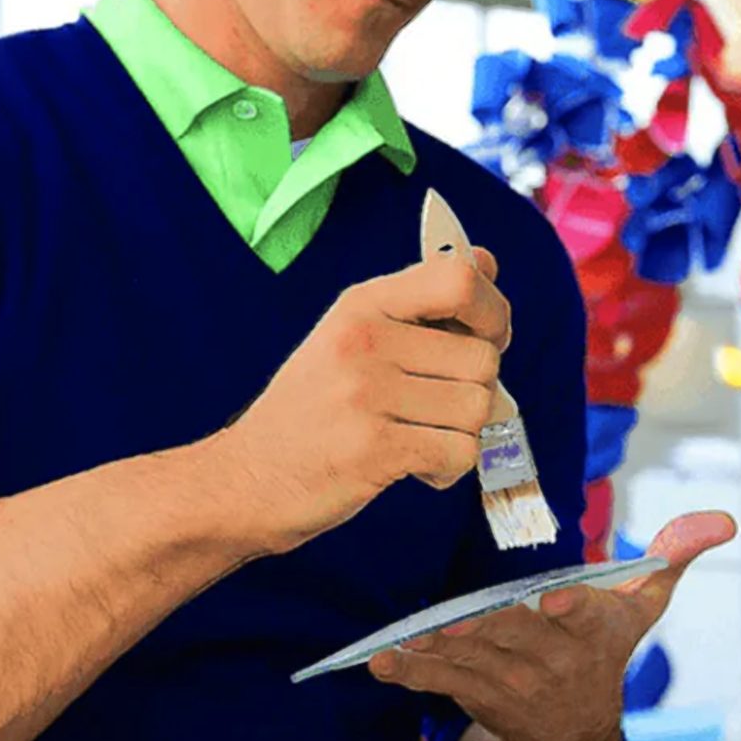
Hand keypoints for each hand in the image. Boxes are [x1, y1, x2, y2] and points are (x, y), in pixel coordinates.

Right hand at [218, 246, 511, 554]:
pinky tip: (414, 466)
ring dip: (460, 433)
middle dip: (475, 390)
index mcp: (361, 304)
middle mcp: (364, 340)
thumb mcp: (353, 336)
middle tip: (435, 407)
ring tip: (417, 437)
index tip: (485, 338)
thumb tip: (488, 261)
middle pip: (483, 357)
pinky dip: (448, 467)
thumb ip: (422, 301)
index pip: (459, 279)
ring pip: (477, 408)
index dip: (493, 311)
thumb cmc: (310, 410)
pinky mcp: (374, 449)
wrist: (248, 479)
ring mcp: (366, 394)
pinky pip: (460, 452)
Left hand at [367, 509, 737, 740]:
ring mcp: (510, 685)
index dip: (572, 610)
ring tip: (410, 640)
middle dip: (492, 632)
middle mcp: (553, 663)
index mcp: (594, 633)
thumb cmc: (604, 649)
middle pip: (520, 641)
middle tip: (464, 620)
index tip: (556, 599)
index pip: (586, 619)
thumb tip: (725, 518)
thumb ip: (674, 557)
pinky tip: (382, 661)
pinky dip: (410, 673)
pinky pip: (439, 686)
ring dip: (441, 654)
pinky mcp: (473, 697)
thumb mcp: (644, 606)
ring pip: (474, 666)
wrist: (572, 738)